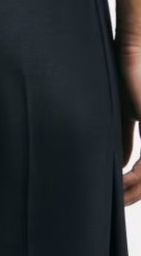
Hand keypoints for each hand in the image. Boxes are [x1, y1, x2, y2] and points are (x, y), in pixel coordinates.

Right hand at [114, 39, 140, 205]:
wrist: (134, 54)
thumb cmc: (127, 77)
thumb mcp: (125, 115)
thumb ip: (125, 140)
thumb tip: (120, 164)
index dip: (138, 184)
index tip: (120, 193)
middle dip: (137, 192)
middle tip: (118, 201)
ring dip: (135, 189)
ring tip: (117, 196)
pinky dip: (135, 176)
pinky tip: (121, 181)